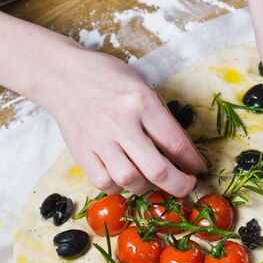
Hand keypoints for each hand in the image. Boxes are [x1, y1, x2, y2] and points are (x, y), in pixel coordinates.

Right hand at [0, 0, 206, 195]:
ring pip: (130, 181)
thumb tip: (183, 152)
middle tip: (186, 186)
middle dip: (179, 185)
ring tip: (152, 178)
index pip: (176, 142)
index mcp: (141, 102)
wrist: (62, 75)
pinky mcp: (81, 152)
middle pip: (157, 170)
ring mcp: (98, 140)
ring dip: (148, 187)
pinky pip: (104, 183)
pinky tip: (125, 177)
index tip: (200, 169)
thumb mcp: (142, 87)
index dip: (193, 162)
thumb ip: (161, 118)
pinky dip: (119, 187)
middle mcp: (120, 122)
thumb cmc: (107, 78)